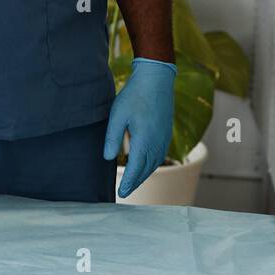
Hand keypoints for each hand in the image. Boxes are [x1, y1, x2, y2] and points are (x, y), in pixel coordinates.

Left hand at [104, 57, 175, 198]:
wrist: (156, 80)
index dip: (129, 182)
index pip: (136, 168)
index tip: (122, 193)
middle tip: (125, 193)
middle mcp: (158, 142)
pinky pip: (159, 155)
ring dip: (144, 174)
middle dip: (136, 182)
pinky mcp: (166, 132)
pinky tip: (145, 164)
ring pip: (155, 163)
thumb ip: (112, 138)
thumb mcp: (117, 115)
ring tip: (133, 182)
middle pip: (147, 169)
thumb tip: (108, 158)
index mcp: (145, 140)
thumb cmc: (134, 96)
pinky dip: (151, 164)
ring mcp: (164, 138)